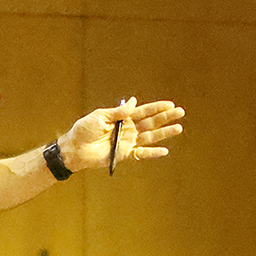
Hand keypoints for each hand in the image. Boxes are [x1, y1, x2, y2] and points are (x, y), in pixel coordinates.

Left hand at [59, 98, 184, 173]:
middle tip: (180, 112)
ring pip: (150, 137)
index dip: (157, 108)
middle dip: (166, 117)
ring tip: (178, 128)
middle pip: (151, 123)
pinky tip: (164, 151)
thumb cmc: (84, 130)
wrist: (75, 149)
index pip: (143, 111)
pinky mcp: (124, 154)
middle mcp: (127, 129)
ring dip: (164, 133)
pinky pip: (141, 154)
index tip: (170, 104)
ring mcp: (127, 142)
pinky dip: (152, 153)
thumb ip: (119, 112)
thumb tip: (135, 101)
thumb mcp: (101, 116)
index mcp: (122, 118)